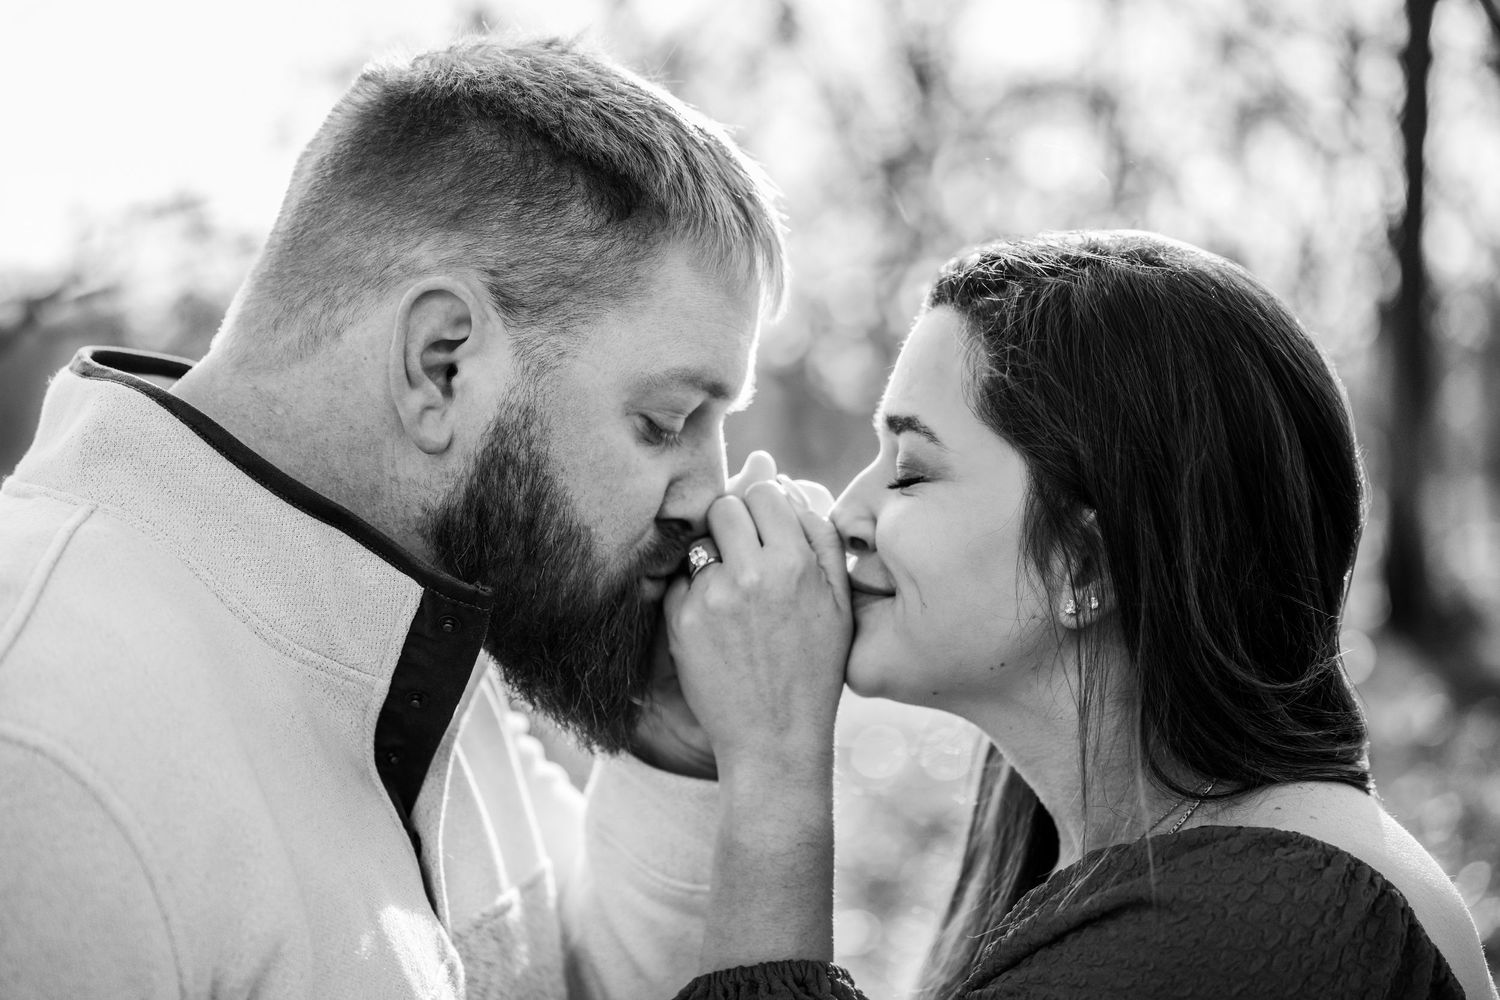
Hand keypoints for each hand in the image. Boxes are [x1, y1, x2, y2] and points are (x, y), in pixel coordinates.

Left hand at [629, 450, 791, 777]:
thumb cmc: (814, 670)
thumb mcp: (839, 604)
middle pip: (725, 506)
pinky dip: (692, 590)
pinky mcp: (680, 621)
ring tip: (731, 591)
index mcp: (795, 564)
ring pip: (699, 540)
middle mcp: (751, 574)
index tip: (766, 530)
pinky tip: (715, 621)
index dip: (765, 508)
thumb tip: (786, 486)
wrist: (775, 738)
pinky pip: (679, 579)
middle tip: (743, 552)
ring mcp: (711, 597)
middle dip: (733, 522)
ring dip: (711, 554)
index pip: (765, 492)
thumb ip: (820, 538)